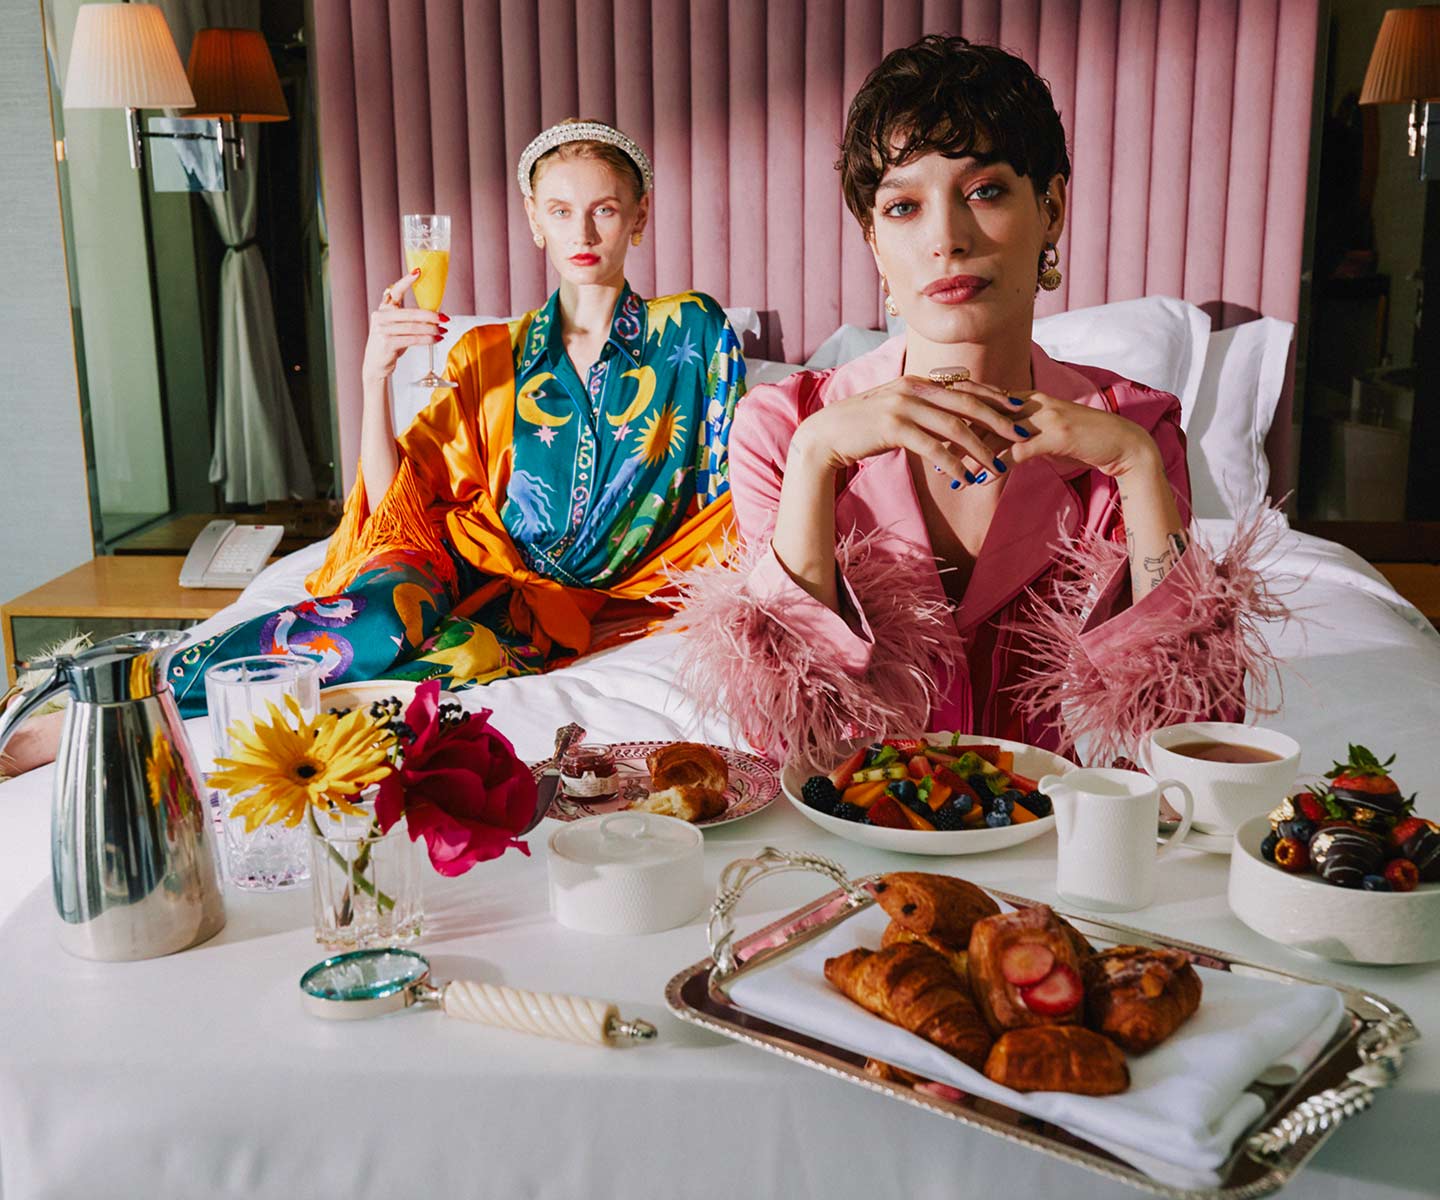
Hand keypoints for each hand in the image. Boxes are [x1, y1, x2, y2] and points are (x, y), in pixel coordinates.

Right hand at [360, 269, 447, 387]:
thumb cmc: (390, 344)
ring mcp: (382, 330)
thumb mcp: (397, 327)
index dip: (407, 281)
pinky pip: (413, 339)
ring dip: (432, 330)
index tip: (419, 272)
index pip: (395, 291)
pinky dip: (427, 340)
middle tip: (445, 318)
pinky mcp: (387, 343)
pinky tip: (437, 339)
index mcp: (383, 309)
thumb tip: (435, 315)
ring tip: (444, 331)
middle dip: (431, 315)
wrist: (375, 364)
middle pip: (411, 313)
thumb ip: (409, 319)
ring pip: (414, 327)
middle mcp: (381, 316)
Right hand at [788, 374, 1021, 483]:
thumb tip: (947, 418)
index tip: (1018, 409)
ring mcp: (903, 406)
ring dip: (981, 448)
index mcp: (917, 382)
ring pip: (955, 427)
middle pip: (968, 403)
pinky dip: (952, 463)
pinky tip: (966, 477)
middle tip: (1023, 434)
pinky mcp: (892, 428)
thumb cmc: (861, 427)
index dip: (995, 397)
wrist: (824, 436)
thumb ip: (921, 408)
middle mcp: (913, 388)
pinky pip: (932, 447)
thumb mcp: (894, 410)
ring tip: (1000, 466)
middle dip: (999, 420)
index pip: (965, 386)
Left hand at [947, 378, 1159, 478]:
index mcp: (1027, 398)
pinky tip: (980, 480)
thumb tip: (993, 447)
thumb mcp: (1045, 433)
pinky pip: (1017, 452)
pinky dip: (996, 466)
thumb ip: (1018, 435)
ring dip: (969, 454)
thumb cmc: (1082, 440)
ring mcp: (1043, 417)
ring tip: (948, 472)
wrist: (1122, 443)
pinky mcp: (1055, 436)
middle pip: (982, 414)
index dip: (955, 410)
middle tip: (927, 449)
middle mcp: (1031, 402)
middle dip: (953, 432)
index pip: (982, 399)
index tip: (930, 422)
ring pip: (995, 433)